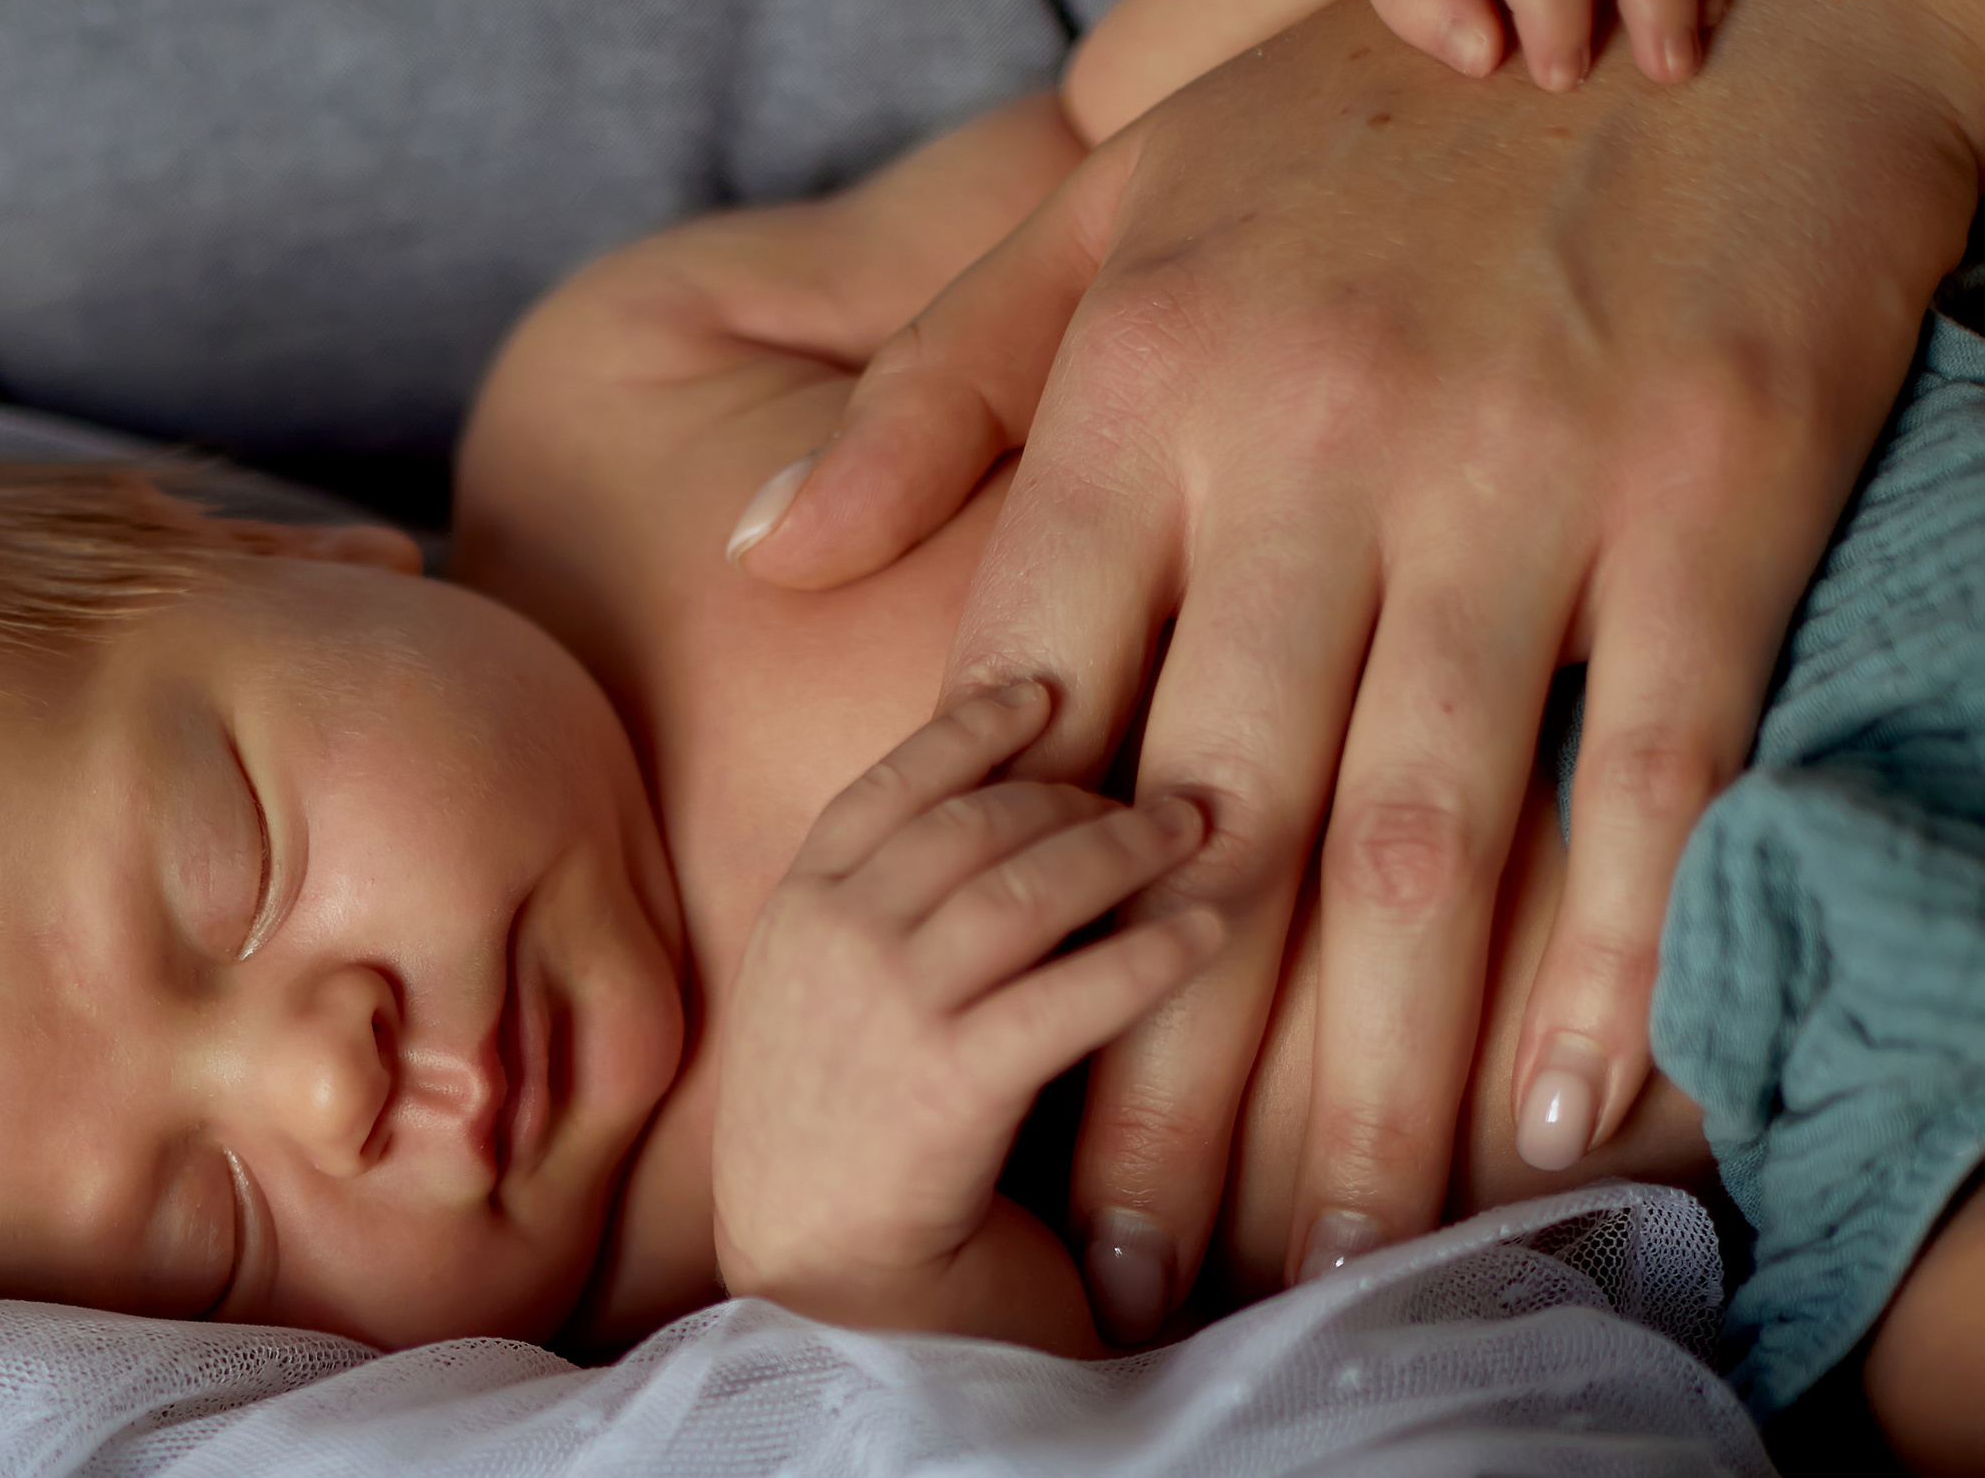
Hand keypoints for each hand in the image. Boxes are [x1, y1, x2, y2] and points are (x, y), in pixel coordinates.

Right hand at [711, 684, 1214, 1341]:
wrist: (823, 1315)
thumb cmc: (854, 1172)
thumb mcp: (838, 1020)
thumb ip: (894, 934)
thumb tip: (1011, 841)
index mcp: (795, 918)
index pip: (892, 783)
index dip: (975, 728)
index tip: (1047, 690)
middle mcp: (826, 941)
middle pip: (973, 819)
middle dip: (1079, 790)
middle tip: (1169, 788)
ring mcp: (876, 1009)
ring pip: (1020, 883)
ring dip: (1120, 847)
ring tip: (1199, 832)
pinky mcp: (940, 1088)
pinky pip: (1066, 992)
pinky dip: (1148, 954)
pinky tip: (1210, 934)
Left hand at [730, 0, 1979, 1337]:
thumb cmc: (1369, 112)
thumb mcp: (1112, 212)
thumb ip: (931, 396)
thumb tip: (763, 562)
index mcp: (1139, 384)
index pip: (1033, 696)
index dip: (998, 911)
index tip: (973, 1077)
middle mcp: (1301, 441)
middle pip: (1204, 819)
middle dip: (1165, 1065)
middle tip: (1128, 1260)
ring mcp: (1508, 472)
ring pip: (1413, 831)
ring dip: (1371, 1077)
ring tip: (1330, 1247)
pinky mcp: (1702, 490)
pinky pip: (1641, 763)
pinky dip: (1606, 956)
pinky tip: (1557, 1116)